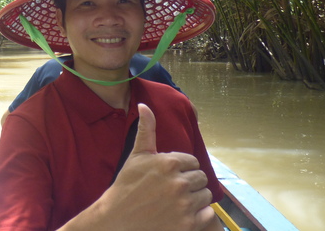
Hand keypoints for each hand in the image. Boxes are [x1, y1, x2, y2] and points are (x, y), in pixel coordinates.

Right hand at [61, 104, 214, 230]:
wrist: (117, 220)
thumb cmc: (126, 187)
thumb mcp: (136, 156)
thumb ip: (146, 130)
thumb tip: (144, 105)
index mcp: (169, 163)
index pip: (193, 162)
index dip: (181, 169)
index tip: (167, 177)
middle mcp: (179, 182)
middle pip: (201, 179)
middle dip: (189, 184)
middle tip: (170, 192)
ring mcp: (184, 204)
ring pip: (205, 196)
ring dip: (194, 200)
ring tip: (175, 203)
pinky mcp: (187, 224)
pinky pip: (207, 214)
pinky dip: (198, 216)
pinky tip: (181, 215)